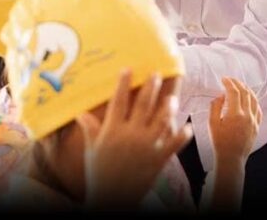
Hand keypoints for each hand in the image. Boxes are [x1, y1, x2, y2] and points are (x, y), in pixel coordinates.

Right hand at [75, 69, 191, 209]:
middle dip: (150, 87)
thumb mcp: (92, 150)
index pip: (118, 101)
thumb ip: (89, 129)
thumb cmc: (99, 173)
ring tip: (172, 97)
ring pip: (162, 120)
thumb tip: (80, 112)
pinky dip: (182, 135)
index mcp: (112, 131)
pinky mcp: (159, 159)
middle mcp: (131, 135)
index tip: (128, 68)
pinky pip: (174, 143)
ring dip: (168, 107)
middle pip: (143, 105)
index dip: (122, 83)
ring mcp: (147, 146)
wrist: (112, 198)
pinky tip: (186, 127)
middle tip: (156, 73)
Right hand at [208, 77, 261, 169]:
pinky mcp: (257, 126)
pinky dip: (254, 101)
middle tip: (230, 79)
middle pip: (245, 93)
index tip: (223, 78)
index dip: (228, 82)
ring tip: (240, 86)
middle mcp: (247, 116)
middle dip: (237, 83)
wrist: (231, 158)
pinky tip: (249, 99)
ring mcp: (254, 121)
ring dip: (247, 90)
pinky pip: (258, 109)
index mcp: (235, 114)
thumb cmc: (219, 142)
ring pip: (254, 99)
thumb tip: (221, 95)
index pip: (234, 92)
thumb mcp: (212, 123)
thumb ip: (215, 106)